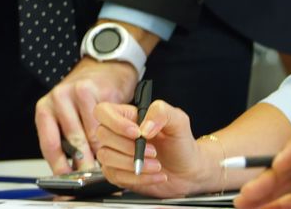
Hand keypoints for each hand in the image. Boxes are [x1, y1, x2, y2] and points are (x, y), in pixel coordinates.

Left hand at [36, 58, 137, 173]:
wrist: (104, 66)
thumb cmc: (85, 96)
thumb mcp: (69, 116)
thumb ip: (67, 140)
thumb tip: (72, 171)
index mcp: (45, 110)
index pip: (50, 145)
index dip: (60, 166)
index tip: (69, 181)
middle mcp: (56, 99)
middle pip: (72, 141)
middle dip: (84, 163)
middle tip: (93, 175)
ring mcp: (74, 92)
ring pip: (90, 133)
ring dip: (101, 150)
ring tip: (108, 160)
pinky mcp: (93, 89)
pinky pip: (104, 122)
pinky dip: (112, 134)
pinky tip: (117, 139)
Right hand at [93, 99, 216, 197]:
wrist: (188, 171)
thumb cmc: (181, 144)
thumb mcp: (179, 121)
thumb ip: (162, 113)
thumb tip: (144, 127)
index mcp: (128, 116)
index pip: (104, 112)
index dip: (115, 122)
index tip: (136, 133)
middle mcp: (118, 134)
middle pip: (102, 135)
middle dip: (129, 147)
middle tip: (153, 151)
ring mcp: (115, 154)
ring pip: (105, 157)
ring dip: (132, 163)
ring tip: (156, 165)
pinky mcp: (117, 173)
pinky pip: (115, 176)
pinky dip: (138, 178)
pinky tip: (154, 175)